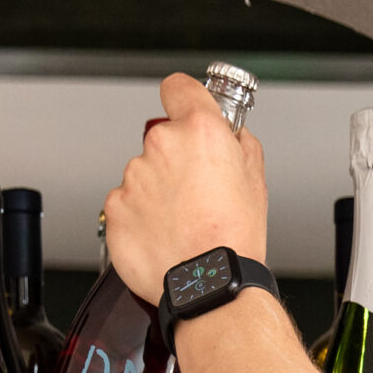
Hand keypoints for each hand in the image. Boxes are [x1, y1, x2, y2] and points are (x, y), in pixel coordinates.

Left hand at [104, 72, 268, 304]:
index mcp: (199, 131)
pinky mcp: (115, 208)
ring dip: (156, 192)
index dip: (183, 98)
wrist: (208, 285)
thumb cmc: (232, 239)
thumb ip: (240, 144)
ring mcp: (133, 178)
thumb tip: (232, 138)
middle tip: (196, 192)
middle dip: (175, 160)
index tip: (185, 108)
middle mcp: (161, 147)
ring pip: (142, 175)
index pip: (178, 87)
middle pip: (162, 140)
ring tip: (181, 222)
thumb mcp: (257, 180)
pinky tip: (163, 235)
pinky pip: (126, 205)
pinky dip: (139, 217)